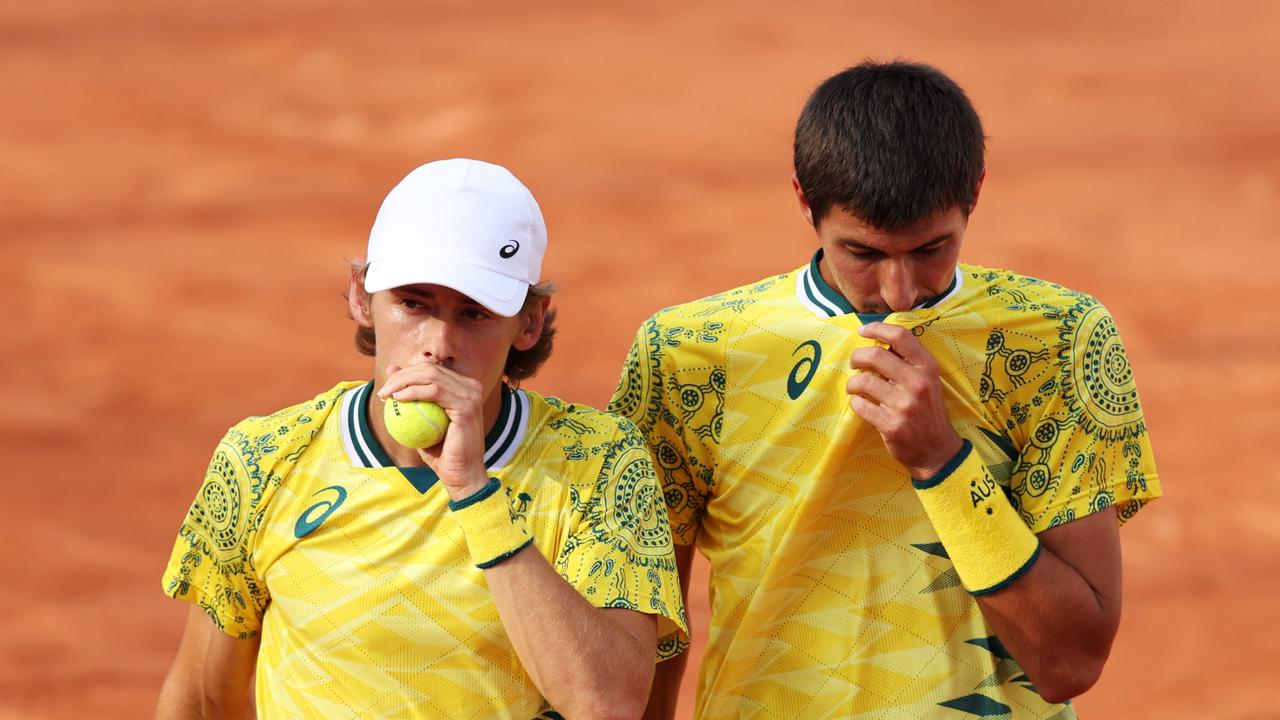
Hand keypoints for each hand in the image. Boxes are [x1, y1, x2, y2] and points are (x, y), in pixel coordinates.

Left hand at [377, 360, 489, 500]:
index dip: (405, 372)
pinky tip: (398, 399)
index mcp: (463, 386)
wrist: (460, 475)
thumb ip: (409, 394)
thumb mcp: (419, 420)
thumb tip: (391, 368)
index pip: (430, 368)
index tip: (388, 387)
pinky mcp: (467, 405)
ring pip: (431, 375)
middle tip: (384, 391)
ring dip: (403, 381)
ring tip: (386, 394)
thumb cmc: (441, 452)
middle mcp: (471, 386)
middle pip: (429, 368)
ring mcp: (471, 394)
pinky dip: (413, 391)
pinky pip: (434, 391)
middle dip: (401, 375)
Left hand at [846, 322, 963, 478]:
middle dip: (857, 357)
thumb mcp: (927, 381)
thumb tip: (878, 341)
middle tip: (854, 363)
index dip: (877, 329)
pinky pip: (860, 405)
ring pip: (863, 381)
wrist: (937, 449)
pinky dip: (855, 403)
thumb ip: (907, 362)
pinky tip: (861, 404)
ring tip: (856, 388)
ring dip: (853, 383)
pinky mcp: (892, 425)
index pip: (901, 336)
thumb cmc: (927, 410)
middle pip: (875, 355)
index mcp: (927, 367)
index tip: (863, 330)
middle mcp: (918, 383)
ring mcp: (904, 405)